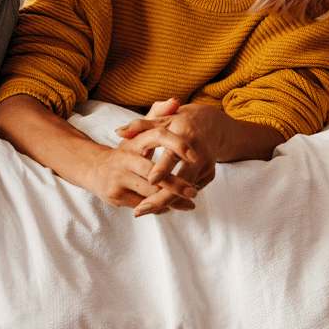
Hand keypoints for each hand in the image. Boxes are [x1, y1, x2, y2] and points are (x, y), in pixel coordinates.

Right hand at [86, 112, 202, 212]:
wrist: (93, 168)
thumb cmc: (126, 152)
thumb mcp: (139, 132)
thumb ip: (159, 115)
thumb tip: (176, 100)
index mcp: (135, 140)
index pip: (159, 135)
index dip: (178, 145)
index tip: (195, 157)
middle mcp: (125, 157)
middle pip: (156, 172)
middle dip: (177, 184)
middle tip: (194, 192)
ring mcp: (119, 177)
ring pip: (151, 191)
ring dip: (171, 200)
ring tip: (189, 204)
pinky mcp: (115, 195)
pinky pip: (143, 204)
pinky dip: (159, 208)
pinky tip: (170, 208)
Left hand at [116, 100, 222, 215]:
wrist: (211, 123)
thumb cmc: (180, 120)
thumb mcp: (162, 118)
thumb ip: (139, 126)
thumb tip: (118, 132)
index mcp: (185, 135)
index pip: (173, 155)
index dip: (162, 169)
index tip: (149, 181)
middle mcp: (199, 153)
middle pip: (183, 180)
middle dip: (162, 197)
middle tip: (140, 210)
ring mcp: (206, 165)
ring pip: (187, 190)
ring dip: (166, 202)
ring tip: (143, 210)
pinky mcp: (209, 174)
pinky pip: (192, 189)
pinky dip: (177, 198)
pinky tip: (159, 204)